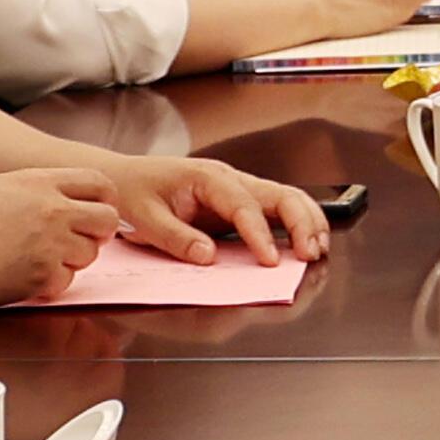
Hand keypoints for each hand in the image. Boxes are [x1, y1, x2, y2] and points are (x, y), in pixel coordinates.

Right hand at [0, 168, 128, 304]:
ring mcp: (48, 245)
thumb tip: (54, 201)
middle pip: (107, 219)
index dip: (102, 198)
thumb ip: (29, 192)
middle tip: (75, 239)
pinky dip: (49, 284)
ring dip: (71, 259)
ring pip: (90, 254)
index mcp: (36, 181)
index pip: (98, 182)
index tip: (95, 209)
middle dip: (97, 231)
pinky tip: (21, 277)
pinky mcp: (39, 278)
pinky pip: (66, 282)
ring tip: (35, 258)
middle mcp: (50, 210)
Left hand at [95, 152, 333, 266]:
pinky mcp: (239, 204)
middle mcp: (230, 179)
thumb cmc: (132, 192)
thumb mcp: (143, 217)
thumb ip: (175, 237)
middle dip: (301, 223)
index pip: (244, 205)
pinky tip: (304, 245)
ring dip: (307, 222)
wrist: (123, 179)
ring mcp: (238, 190)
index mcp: (207, 178)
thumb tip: (207, 256)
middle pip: (280, 195)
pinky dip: (297, 225)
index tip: (268, 261)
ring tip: (317, 250)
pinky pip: (277, 210)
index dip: (259, 234)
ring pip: (287, 199)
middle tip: (310, 254)